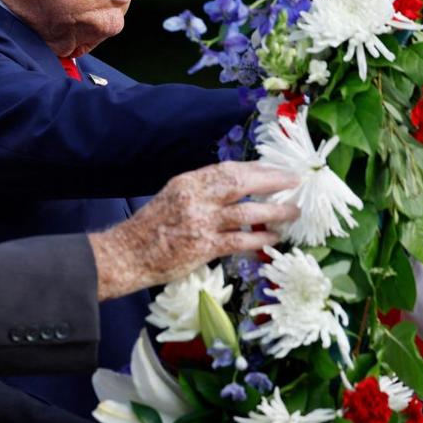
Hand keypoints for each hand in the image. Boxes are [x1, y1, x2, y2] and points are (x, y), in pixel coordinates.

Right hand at [89, 161, 298, 299]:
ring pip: (247, 211)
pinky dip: (260, 238)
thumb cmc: (151, 228)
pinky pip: (240, 239)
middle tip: (295, 181)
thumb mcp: (173, 198)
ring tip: (293, 212)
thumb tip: (236, 189)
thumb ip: (201, 192)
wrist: (128, 254)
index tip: (276, 170)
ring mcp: (200, 222)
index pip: (228, 169)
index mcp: (187, 182)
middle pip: (241, 182)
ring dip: (275, 211)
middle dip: (272, 180)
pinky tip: (273, 238)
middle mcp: (195, 197)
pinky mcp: (203, 246)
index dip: (256, 168)